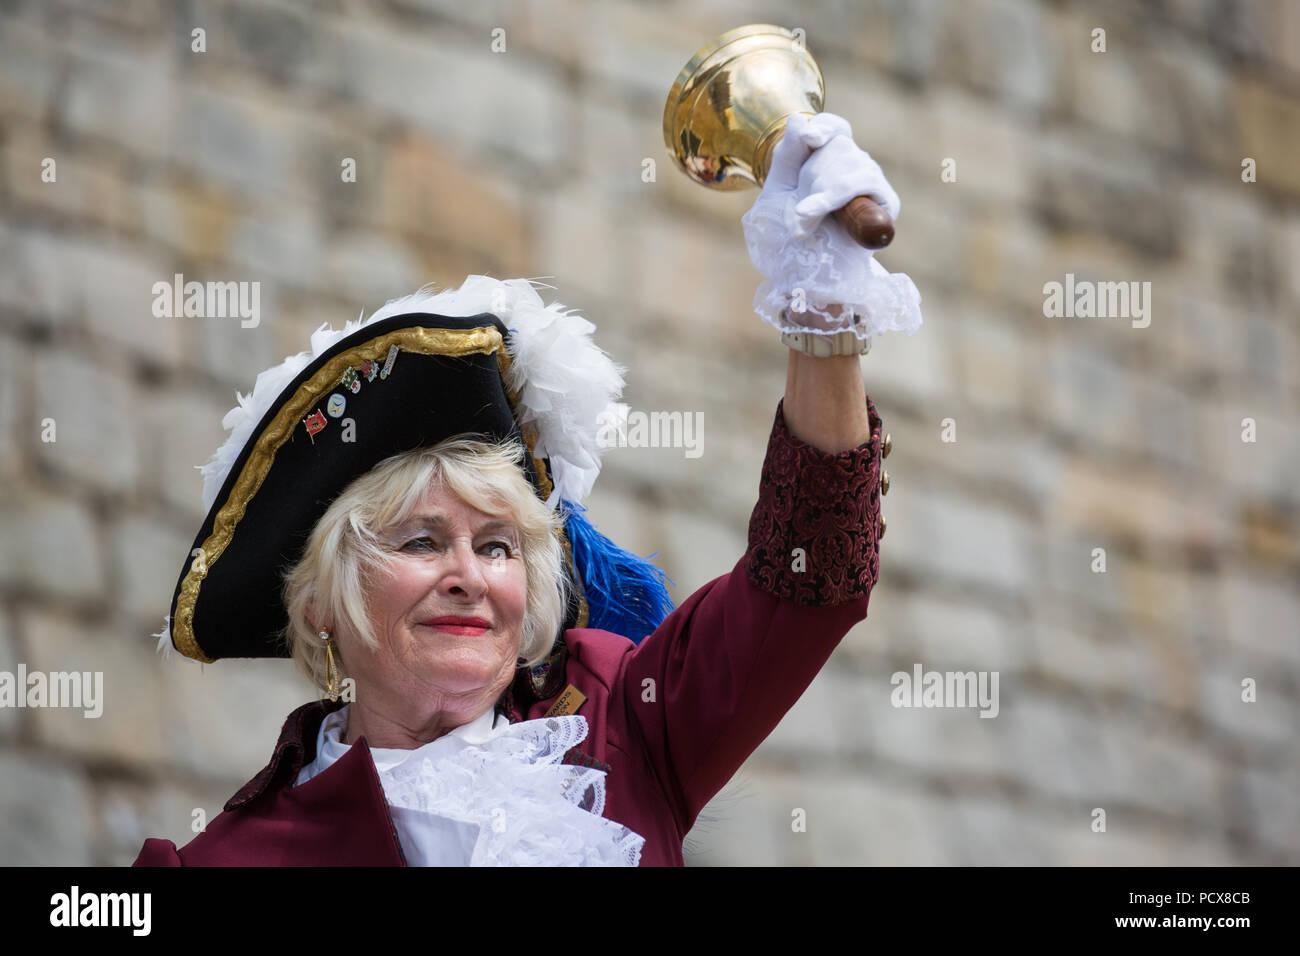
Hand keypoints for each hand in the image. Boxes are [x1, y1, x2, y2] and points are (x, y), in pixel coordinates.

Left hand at [742, 111, 921, 341]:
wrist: (802, 278)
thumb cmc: (787, 238)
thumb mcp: (777, 192)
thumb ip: (787, 156)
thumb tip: (797, 119)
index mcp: (828, 161)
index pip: (835, 129)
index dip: (825, 128)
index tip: (809, 138)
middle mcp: (854, 168)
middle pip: (843, 147)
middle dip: (815, 172)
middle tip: (798, 207)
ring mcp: (872, 186)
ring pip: (855, 167)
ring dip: (821, 193)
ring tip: (802, 220)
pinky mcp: (886, 204)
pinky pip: (866, 185)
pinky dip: (834, 199)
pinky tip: (812, 215)